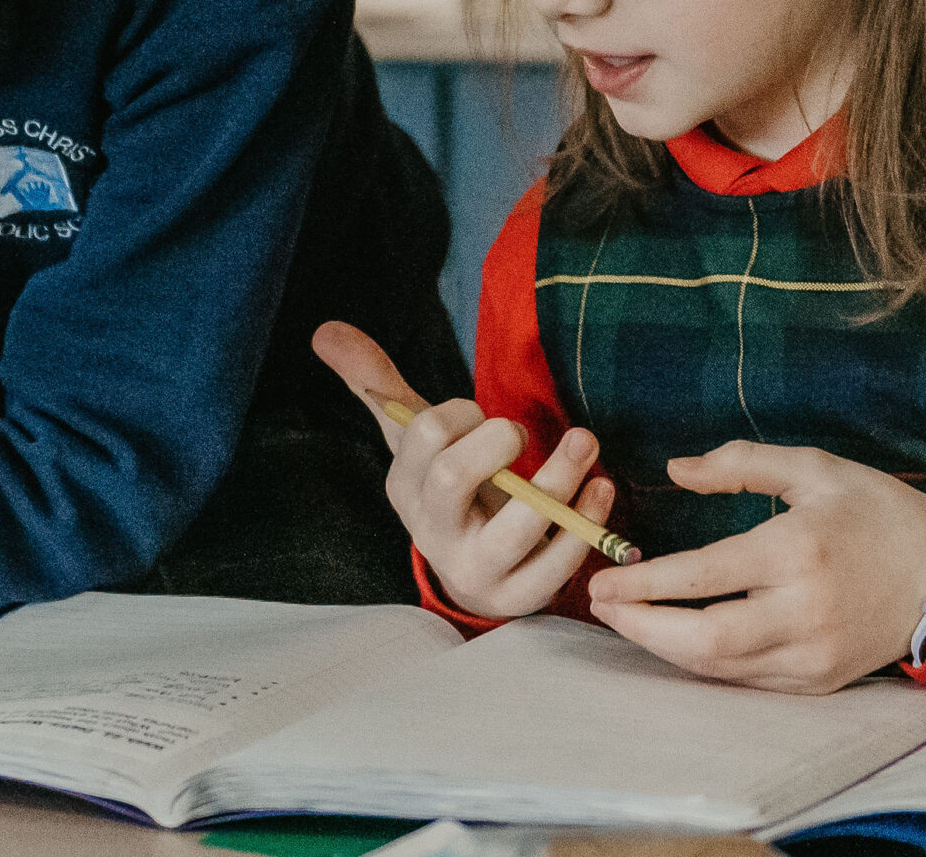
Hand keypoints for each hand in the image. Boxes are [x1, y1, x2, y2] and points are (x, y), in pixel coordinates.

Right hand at [313, 321, 617, 619]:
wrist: (478, 572)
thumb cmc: (450, 489)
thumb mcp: (415, 442)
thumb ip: (378, 385)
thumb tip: (325, 328)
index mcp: (405, 488)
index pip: (425, 435)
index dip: (463, 413)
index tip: (484, 415)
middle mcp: (433, 532)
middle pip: (451, 478)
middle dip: (497, 440)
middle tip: (525, 430)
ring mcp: (477, 569)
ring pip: (516, 527)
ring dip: (560, 478)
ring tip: (585, 443)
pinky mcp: (520, 597)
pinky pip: (556, 565)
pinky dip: (586, 522)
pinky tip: (600, 489)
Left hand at [584, 441, 925, 694]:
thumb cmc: (879, 513)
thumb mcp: (814, 469)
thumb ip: (739, 465)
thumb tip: (675, 469)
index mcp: (798, 551)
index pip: (704, 576)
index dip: (645, 582)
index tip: (602, 579)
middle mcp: (804, 610)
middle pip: (704, 639)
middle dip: (642, 626)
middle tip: (601, 605)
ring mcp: (814, 655)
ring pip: (721, 668)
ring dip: (665, 648)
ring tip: (627, 620)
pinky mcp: (820, 681)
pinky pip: (747, 681)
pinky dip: (706, 664)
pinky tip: (676, 640)